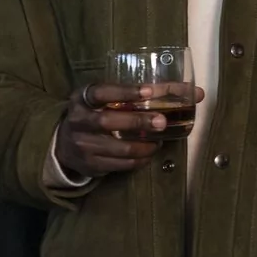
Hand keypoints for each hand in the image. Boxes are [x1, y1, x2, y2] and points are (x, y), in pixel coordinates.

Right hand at [52, 81, 206, 180]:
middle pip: (107, 121)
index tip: (148, 91)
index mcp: (82, 98)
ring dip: (143, 146)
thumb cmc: (94, 114)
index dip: (124, 92)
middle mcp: (79, 121)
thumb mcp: (103, 99)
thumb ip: (136, 94)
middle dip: (137, 121)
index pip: (101, 92)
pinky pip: (120, 165)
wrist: (64, 144)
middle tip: (162, 122)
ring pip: (118, 148)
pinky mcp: (90, 165)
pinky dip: (139, 160)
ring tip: (159, 141)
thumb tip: (193, 92)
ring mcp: (83, 145)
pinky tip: (149, 153)